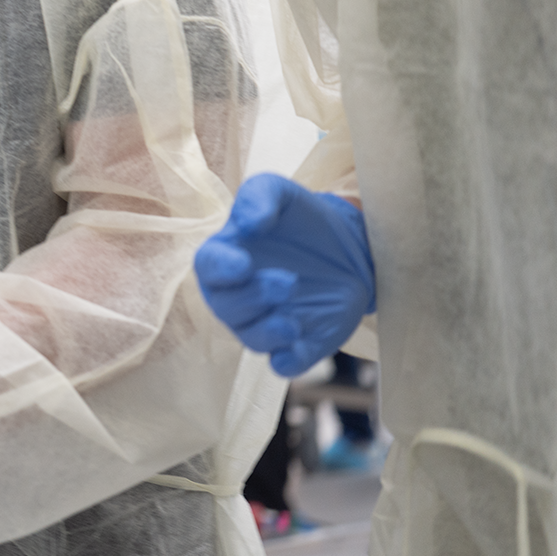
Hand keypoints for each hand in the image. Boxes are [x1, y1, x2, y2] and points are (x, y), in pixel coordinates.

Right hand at [196, 173, 375, 376]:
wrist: (348, 246)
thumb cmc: (299, 219)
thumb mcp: (278, 192)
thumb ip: (257, 199)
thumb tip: (247, 225)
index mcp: (225, 258)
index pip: (208, 267)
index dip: (221, 269)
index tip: (243, 264)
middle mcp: (237, 295)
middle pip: (227, 308)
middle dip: (253, 299)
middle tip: (287, 282)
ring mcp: (265, 322)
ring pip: (251, 339)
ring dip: (268, 332)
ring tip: (292, 321)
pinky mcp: (297, 343)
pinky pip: (283, 363)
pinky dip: (287, 361)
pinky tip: (297, 346)